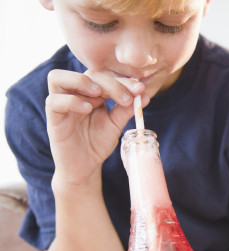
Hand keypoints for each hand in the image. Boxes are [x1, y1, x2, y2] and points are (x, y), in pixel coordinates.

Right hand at [45, 69, 147, 187]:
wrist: (85, 166)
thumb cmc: (98, 143)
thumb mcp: (116, 125)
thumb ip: (126, 110)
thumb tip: (145, 95)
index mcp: (91, 92)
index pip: (104, 75)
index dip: (122, 80)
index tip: (140, 89)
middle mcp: (75, 93)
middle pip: (87, 74)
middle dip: (110, 83)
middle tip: (127, 97)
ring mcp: (61, 104)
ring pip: (58, 77)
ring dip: (82, 81)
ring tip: (100, 95)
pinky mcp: (52, 118)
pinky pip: (53, 101)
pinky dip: (71, 101)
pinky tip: (88, 109)